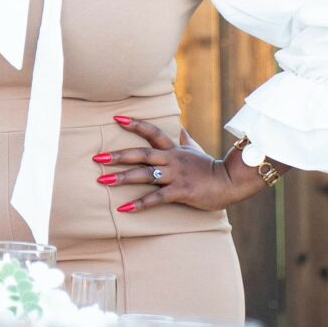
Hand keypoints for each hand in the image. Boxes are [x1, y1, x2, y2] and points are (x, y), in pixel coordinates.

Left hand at [93, 116, 270, 215]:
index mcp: (174, 149)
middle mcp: (172, 160)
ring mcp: (175, 175)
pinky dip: (140, 203)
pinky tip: (124, 208)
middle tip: (97, 156)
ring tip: (102, 180)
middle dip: (118, 155)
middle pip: (141, 154)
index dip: (135, 124)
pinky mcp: (180, 191)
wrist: (229, 182)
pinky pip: (157, 198)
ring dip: (122, 177)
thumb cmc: (210, 167)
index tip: (116, 118)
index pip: (152, 132)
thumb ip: (186, 140)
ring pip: (145, 174)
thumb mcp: (196, 150)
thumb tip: (181, 128)